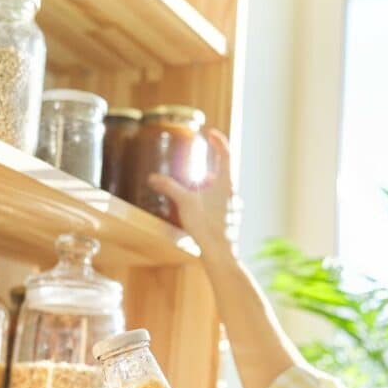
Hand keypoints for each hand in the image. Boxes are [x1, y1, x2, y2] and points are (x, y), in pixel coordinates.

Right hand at [149, 129, 233, 257]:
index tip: (211, 134)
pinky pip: (220, 203)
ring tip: (192, 192)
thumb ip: (169, 187)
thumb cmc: (206, 225)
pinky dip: (209, 200)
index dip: (219, 141)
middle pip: (222, 172)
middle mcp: (233, 192)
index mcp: (226, 183)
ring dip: (207, 187)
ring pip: (221, 189)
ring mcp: (233, 207)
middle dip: (206, 170)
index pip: (226, 154)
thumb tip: (153, 177)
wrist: (220, 253)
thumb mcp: (184, 202)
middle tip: (193, 172)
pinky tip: (197, 210)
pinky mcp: (230, 219)